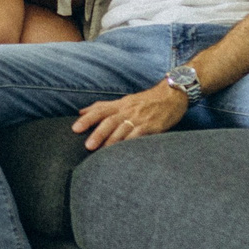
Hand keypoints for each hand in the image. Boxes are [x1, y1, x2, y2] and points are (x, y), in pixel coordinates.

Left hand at [73, 82, 188, 149]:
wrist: (173, 95)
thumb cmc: (146, 100)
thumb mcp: (124, 101)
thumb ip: (103, 107)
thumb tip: (81, 112)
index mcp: (120, 104)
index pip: (100, 110)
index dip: (87, 119)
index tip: (75, 128)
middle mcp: (128, 110)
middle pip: (110, 121)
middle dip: (98, 133)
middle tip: (88, 146)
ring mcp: (140, 118)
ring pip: (124, 130)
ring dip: (113, 141)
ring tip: (103, 153)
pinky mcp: (152, 126)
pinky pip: (140, 135)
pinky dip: (131, 143)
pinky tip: (125, 152)